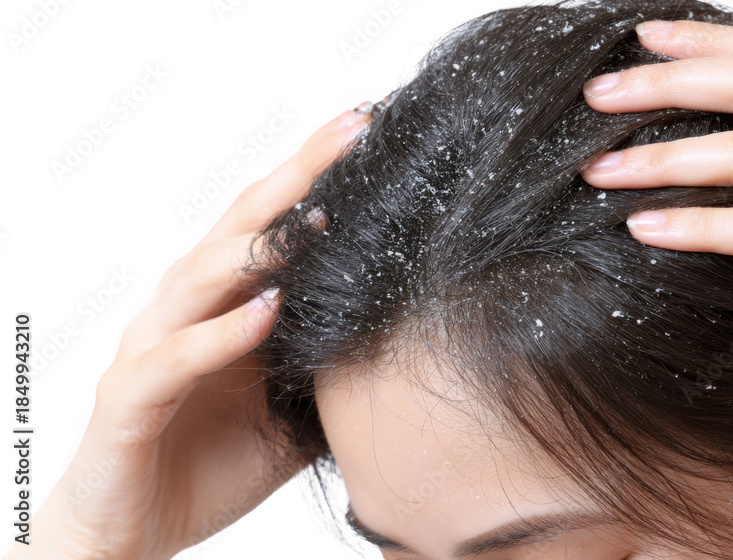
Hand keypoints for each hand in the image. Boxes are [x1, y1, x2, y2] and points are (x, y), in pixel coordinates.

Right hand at [10, 104, 372, 559]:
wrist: (135, 529)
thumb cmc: (215, 458)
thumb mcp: (293, 403)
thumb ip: (334, 362)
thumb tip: (408, 337)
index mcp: (228, 301)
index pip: (276, 223)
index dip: (322, 176)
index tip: (375, 134)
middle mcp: (188, 307)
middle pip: (244, 225)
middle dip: (302, 175)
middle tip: (356, 130)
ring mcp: (155, 346)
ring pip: (205, 275)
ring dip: (262, 244)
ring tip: (320, 212)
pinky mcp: (130, 397)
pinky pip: (177, 357)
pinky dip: (224, 334)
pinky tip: (268, 312)